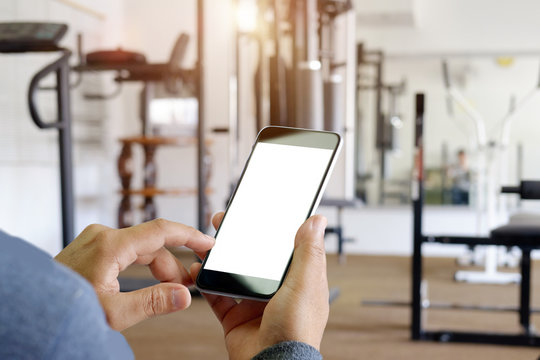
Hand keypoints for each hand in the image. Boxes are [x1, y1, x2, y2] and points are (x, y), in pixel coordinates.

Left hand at [55, 218, 214, 330]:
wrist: (35, 309)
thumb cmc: (65, 311)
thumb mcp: (114, 313)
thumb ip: (153, 302)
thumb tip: (184, 296)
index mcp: (110, 245)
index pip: (161, 231)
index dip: (189, 236)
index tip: (209, 243)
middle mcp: (103, 236)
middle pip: (152, 243)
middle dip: (172, 264)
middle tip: (186, 286)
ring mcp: (95, 239)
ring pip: (140, 247)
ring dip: (158, 266)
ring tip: (169, 288)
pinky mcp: (92, 247)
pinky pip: (126, 250)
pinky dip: (142, 265)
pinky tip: (148, 281)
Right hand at [190, 213, 328, 358]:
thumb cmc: (297, 331)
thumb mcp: (305, 283)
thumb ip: (308, 252)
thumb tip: (316, 221)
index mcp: (298, 281)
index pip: (286, 248)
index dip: (272, 230)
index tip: (259, 213)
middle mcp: (276, 292)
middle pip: (255, 258)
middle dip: (240, 240)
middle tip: (226, 223)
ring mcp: (255, 305)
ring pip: (234, 274)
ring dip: (221, 258)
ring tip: (210, 243)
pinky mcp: (236, 317)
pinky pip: (217, 296)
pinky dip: (207, 283)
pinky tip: (200, 270)